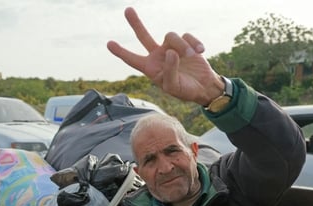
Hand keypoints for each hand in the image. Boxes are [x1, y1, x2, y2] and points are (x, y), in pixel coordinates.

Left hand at [107, 7, 222, 105]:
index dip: (121, 52)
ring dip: (182, 45)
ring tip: (190, 55)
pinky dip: (194, 43)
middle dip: (136, 23)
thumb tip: (170, 52)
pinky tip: (200, 51)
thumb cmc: (184, 89)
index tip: (109, 44)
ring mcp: (171, 47)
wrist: (203, 86)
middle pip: (143, 36)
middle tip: (127, 10)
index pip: (133, 60)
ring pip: (170, 36)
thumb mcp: (173, 86)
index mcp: (150, 68)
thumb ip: (169, 71)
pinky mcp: (185, 43)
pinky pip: (187, 36)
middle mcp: (158, 55)